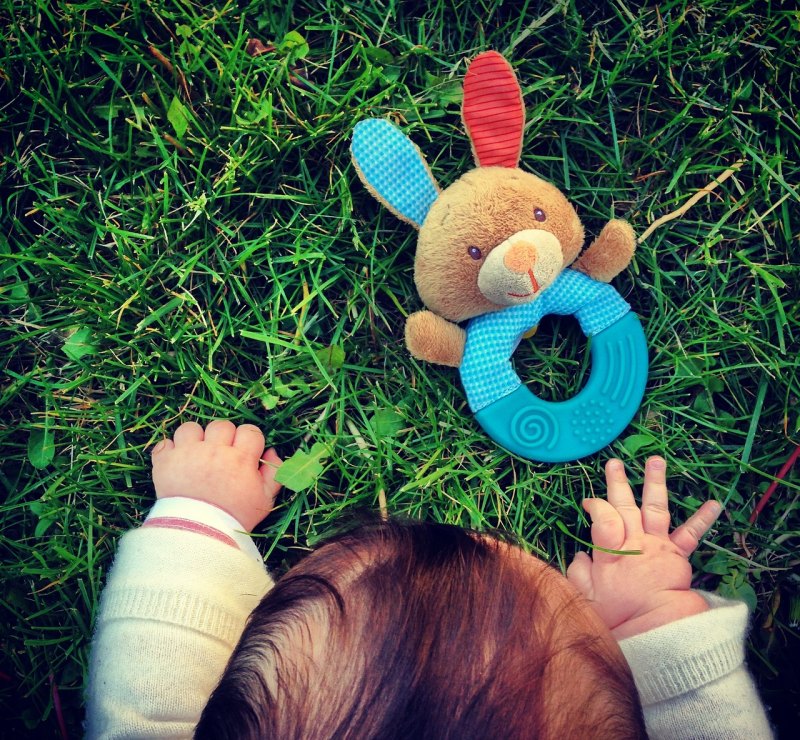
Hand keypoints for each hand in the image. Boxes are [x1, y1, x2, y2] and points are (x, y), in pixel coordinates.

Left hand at [151, 420, 282, 531]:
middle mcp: (214, 450)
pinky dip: (170, 451)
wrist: (198, 534)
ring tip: (196, 455)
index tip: (245, 453)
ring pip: (191, 428)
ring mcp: (188, 453)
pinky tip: (176, 462)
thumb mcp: (264, 500)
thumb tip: (271, 452)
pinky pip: (164, 443)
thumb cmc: (234, 518)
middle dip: (223, 438)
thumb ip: (273, 474)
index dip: (249, 440)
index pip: (250, 431)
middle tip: (221, 456)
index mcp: (240, 458)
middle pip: (222, 426)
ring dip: (195, 439)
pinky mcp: (165, 461)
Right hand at [566, 457, 721, 638]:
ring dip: (655, 483)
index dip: (594, 506)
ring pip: (655, 508)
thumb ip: (579, 573)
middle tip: (613, 462)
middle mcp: (633, 543)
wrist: (655, 629)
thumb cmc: (618, 617)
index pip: (601, 518)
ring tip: (656, 460)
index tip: (588, 502)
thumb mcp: (586, 597)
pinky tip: (714, 503)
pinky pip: (691, 534)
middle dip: (617, 483)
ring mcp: (657, 546)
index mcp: (609, 553)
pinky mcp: (677, 555)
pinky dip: (703, 518)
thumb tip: (579, 555)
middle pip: (624, 506)